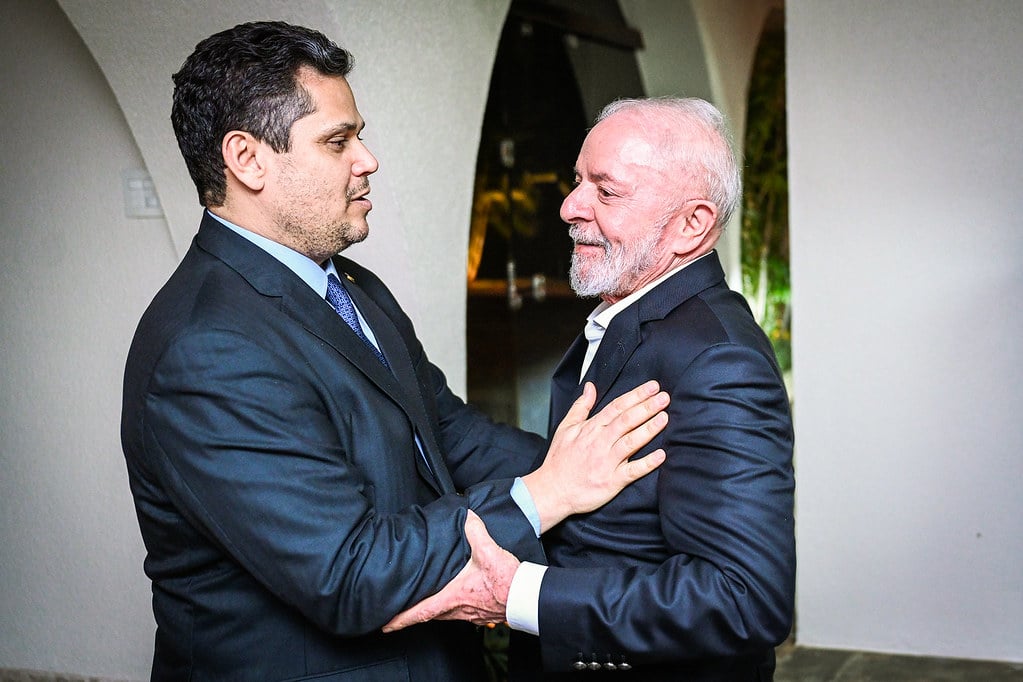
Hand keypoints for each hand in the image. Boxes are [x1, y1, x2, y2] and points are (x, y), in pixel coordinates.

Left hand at [382, 510, 517, 631]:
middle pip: (429, 616)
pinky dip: (449, 610)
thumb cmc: (508, 580)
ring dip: (431, 611)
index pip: (420, 612)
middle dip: (411, 616)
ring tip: (420, 606)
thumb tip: (465, 515)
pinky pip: (459, 614)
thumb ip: (474, 530)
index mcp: (454, 596)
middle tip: (395, 616)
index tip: (385, 625)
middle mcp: (459, 609)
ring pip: (444, 615)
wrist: (527, 596)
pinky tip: (453, 601)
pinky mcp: (481, 614)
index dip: (400, 619)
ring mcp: (470, 615)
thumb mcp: (489, 551)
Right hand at [522, 381, 667, 532]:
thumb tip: (590, 387)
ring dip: (648, 429)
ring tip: (664, 417)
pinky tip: (661, 455)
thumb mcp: (566, 428)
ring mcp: (607, 462)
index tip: (652, 387)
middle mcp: (600, 442)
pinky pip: (632, 471)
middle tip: (664, 397)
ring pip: (631, 442)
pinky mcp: (612, 482)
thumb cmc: (559, 460)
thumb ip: (581, 406)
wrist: (552, 491)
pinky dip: (647, 463)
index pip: (617, 407)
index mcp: (591, 429)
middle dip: (646, 407)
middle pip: (626, 420)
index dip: (636, 395)